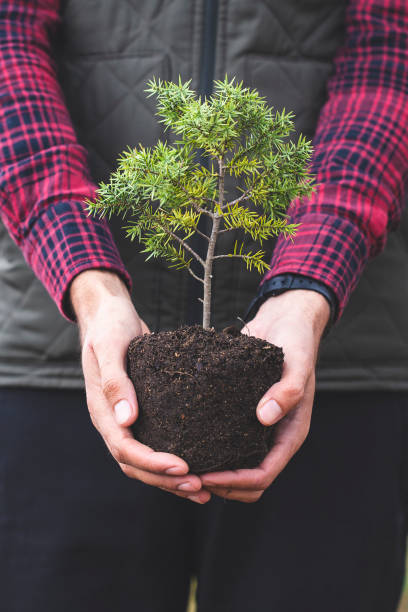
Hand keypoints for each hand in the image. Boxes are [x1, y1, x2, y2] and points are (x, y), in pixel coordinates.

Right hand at [70, 269, 209, 503]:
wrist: (110, 314)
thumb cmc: (110, 327)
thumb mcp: (110, 347)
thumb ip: (115, 382)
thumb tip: (126, 420)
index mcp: (102, 411)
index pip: (125, 449)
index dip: (152, 463)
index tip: (182, 468)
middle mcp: (113, 421)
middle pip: (135, 465)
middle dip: (166, 480)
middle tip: (200, 487)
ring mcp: (126, 420)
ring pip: (145, 462)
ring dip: (171, 479)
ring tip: (203, 489)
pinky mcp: (143, 413)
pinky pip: (156, 444)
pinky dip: (173, 461)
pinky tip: (199, 465)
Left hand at [200, 290, 329, 501]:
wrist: (286, 320)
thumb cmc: (297, 341)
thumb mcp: (297, 362)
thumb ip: (288, 389)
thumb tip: (264, 418)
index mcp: (290, 432)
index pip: (263, 474)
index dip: (235, 482)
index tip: (205, 476)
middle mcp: (273, 434)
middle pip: (248, 481)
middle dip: (220, 485)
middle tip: (187, 477)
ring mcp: (257, 425)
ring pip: (235, 465)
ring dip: (213, 473)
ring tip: (182, 466)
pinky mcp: (241, 412)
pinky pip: (226, 441)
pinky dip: (210, 450)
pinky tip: (184, 441)